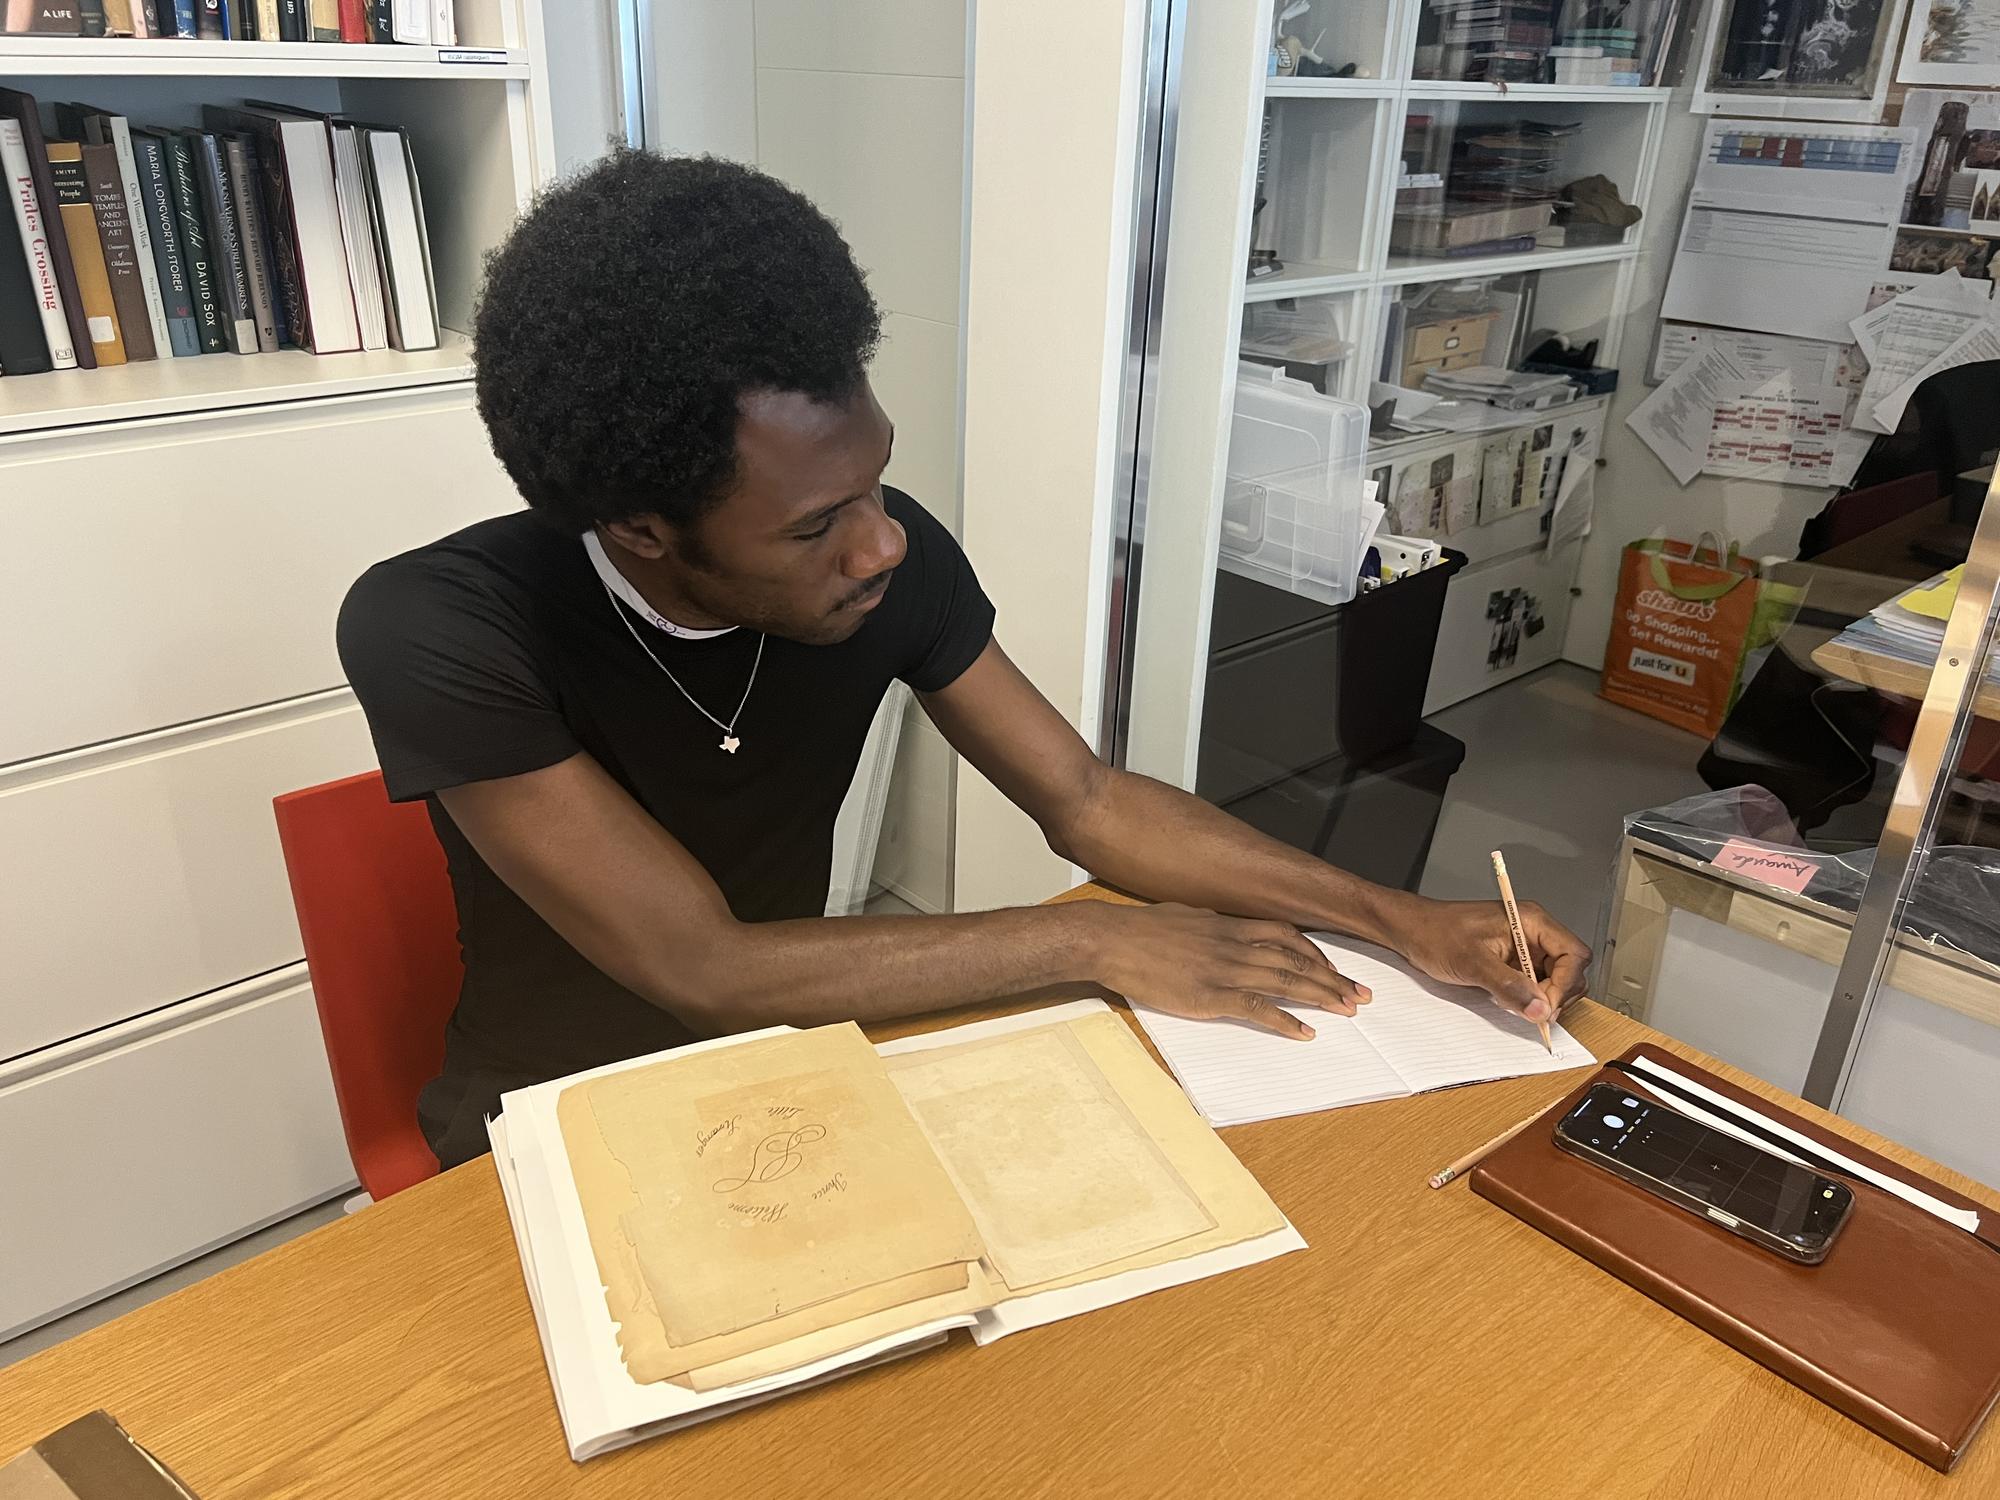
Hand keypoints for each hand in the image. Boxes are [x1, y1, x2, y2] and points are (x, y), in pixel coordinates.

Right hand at [1085, 902, 1366, 1038]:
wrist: (1112, 940)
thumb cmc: (1141, 929)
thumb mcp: (1185, 917)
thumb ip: (1212, 926)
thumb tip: (1224, 929)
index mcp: (1230, 926)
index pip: (1287, 935)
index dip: (1316, 952)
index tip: (1335, 967)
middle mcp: (1235, 945)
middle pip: (1297, 960)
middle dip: (1333, 978)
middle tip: (1360, 993)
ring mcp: (1225, 970)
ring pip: (1287, 982)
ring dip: (1322, 996)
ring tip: (1348, 1009)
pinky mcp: (1211, 996)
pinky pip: (1259, 1009)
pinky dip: (1287, 1021)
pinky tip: (1306, 1032)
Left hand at [1385, 896, 1589, 1024]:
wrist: (1411, 931)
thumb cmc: (1435, 933)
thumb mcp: (1471, 962)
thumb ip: (1509, 986)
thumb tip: (1540, 1009)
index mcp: (1530, 920)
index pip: (1573, 953)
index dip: (1566, 983)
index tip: (1546, 1006)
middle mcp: (1532, 932)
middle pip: (1570, 969)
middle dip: (1557, 994)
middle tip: (1535, 1013)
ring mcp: (1524, 947)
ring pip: (1555, 979)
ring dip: (1542, 999)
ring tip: (1517, 1005)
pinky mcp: (1514, 961)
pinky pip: (1535, 984)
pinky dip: (1528, 998)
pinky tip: (1509, 1001)